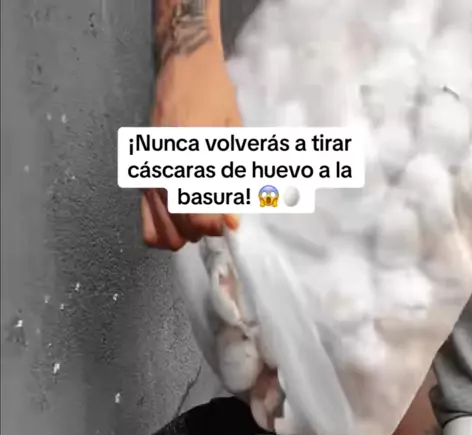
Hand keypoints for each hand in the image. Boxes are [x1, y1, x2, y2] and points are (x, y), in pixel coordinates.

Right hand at [142, 42, 241, 250]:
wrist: (184, 68)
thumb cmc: (215, 97)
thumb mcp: (233, 137)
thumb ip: (233, 183)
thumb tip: (232, 223)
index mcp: (189, 162)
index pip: (200, 220)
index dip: (217, 226)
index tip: (227, 219)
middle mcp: (164, 174)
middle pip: (183, 230)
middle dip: (204, 230)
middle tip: (216, 213)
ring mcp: (149, 178)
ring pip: (163, 233)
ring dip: (185, 232)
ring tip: (197, 214)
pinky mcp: (142, 179)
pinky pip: (146, 224)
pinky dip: (164, 230)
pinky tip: (178, 218)